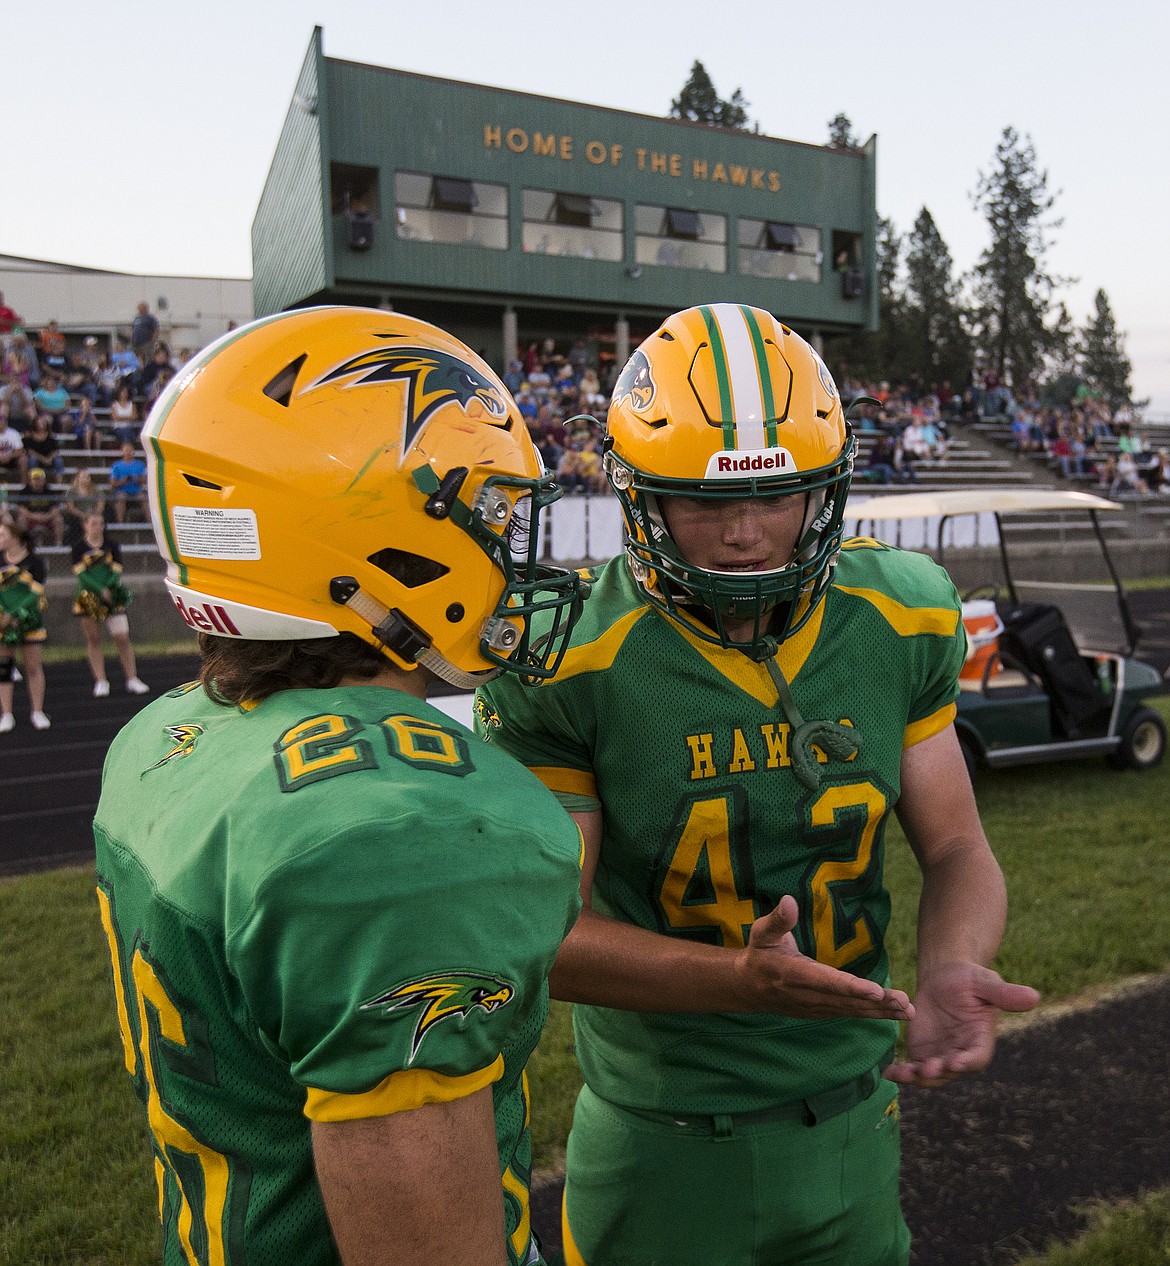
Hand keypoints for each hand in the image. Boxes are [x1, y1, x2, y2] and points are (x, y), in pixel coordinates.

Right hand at [734, 896, 914, 1021]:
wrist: (749, 987)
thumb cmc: (760, 953)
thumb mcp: (762, 932)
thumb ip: (779, 919)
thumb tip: (789, 900)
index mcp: (794, 974)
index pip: (827, 982)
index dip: (852, 987)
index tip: (876, 991)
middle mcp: (808, 996)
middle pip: (847, 1001)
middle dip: (877, 1003)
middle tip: (904, 1003)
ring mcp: (815, 1008)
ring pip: (852, 1011)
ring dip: (881, 1012)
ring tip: (907, 1011)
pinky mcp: (822, 1013)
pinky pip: (849, 1014)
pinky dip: (872, 1015)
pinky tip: (893, 1014)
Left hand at [885, 961, 1038, 1085]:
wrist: (943, 978)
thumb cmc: (968, 978)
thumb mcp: (984, 982)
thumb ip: (1004, 993)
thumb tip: (1034, 997)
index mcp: (981, 1039)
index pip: (977, 1057)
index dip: (967, 1061)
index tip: (954, 1061)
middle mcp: (963, 1053)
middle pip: (951, 1070)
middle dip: (939, 1072)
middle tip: (926, 1069)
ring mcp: (942, 1056)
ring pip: (932, 1075)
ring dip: (918, 1078)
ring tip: (903, 1073)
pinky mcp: (924, 1053)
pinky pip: (914, 1068)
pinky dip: (902, 1073)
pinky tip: (889, 1072)